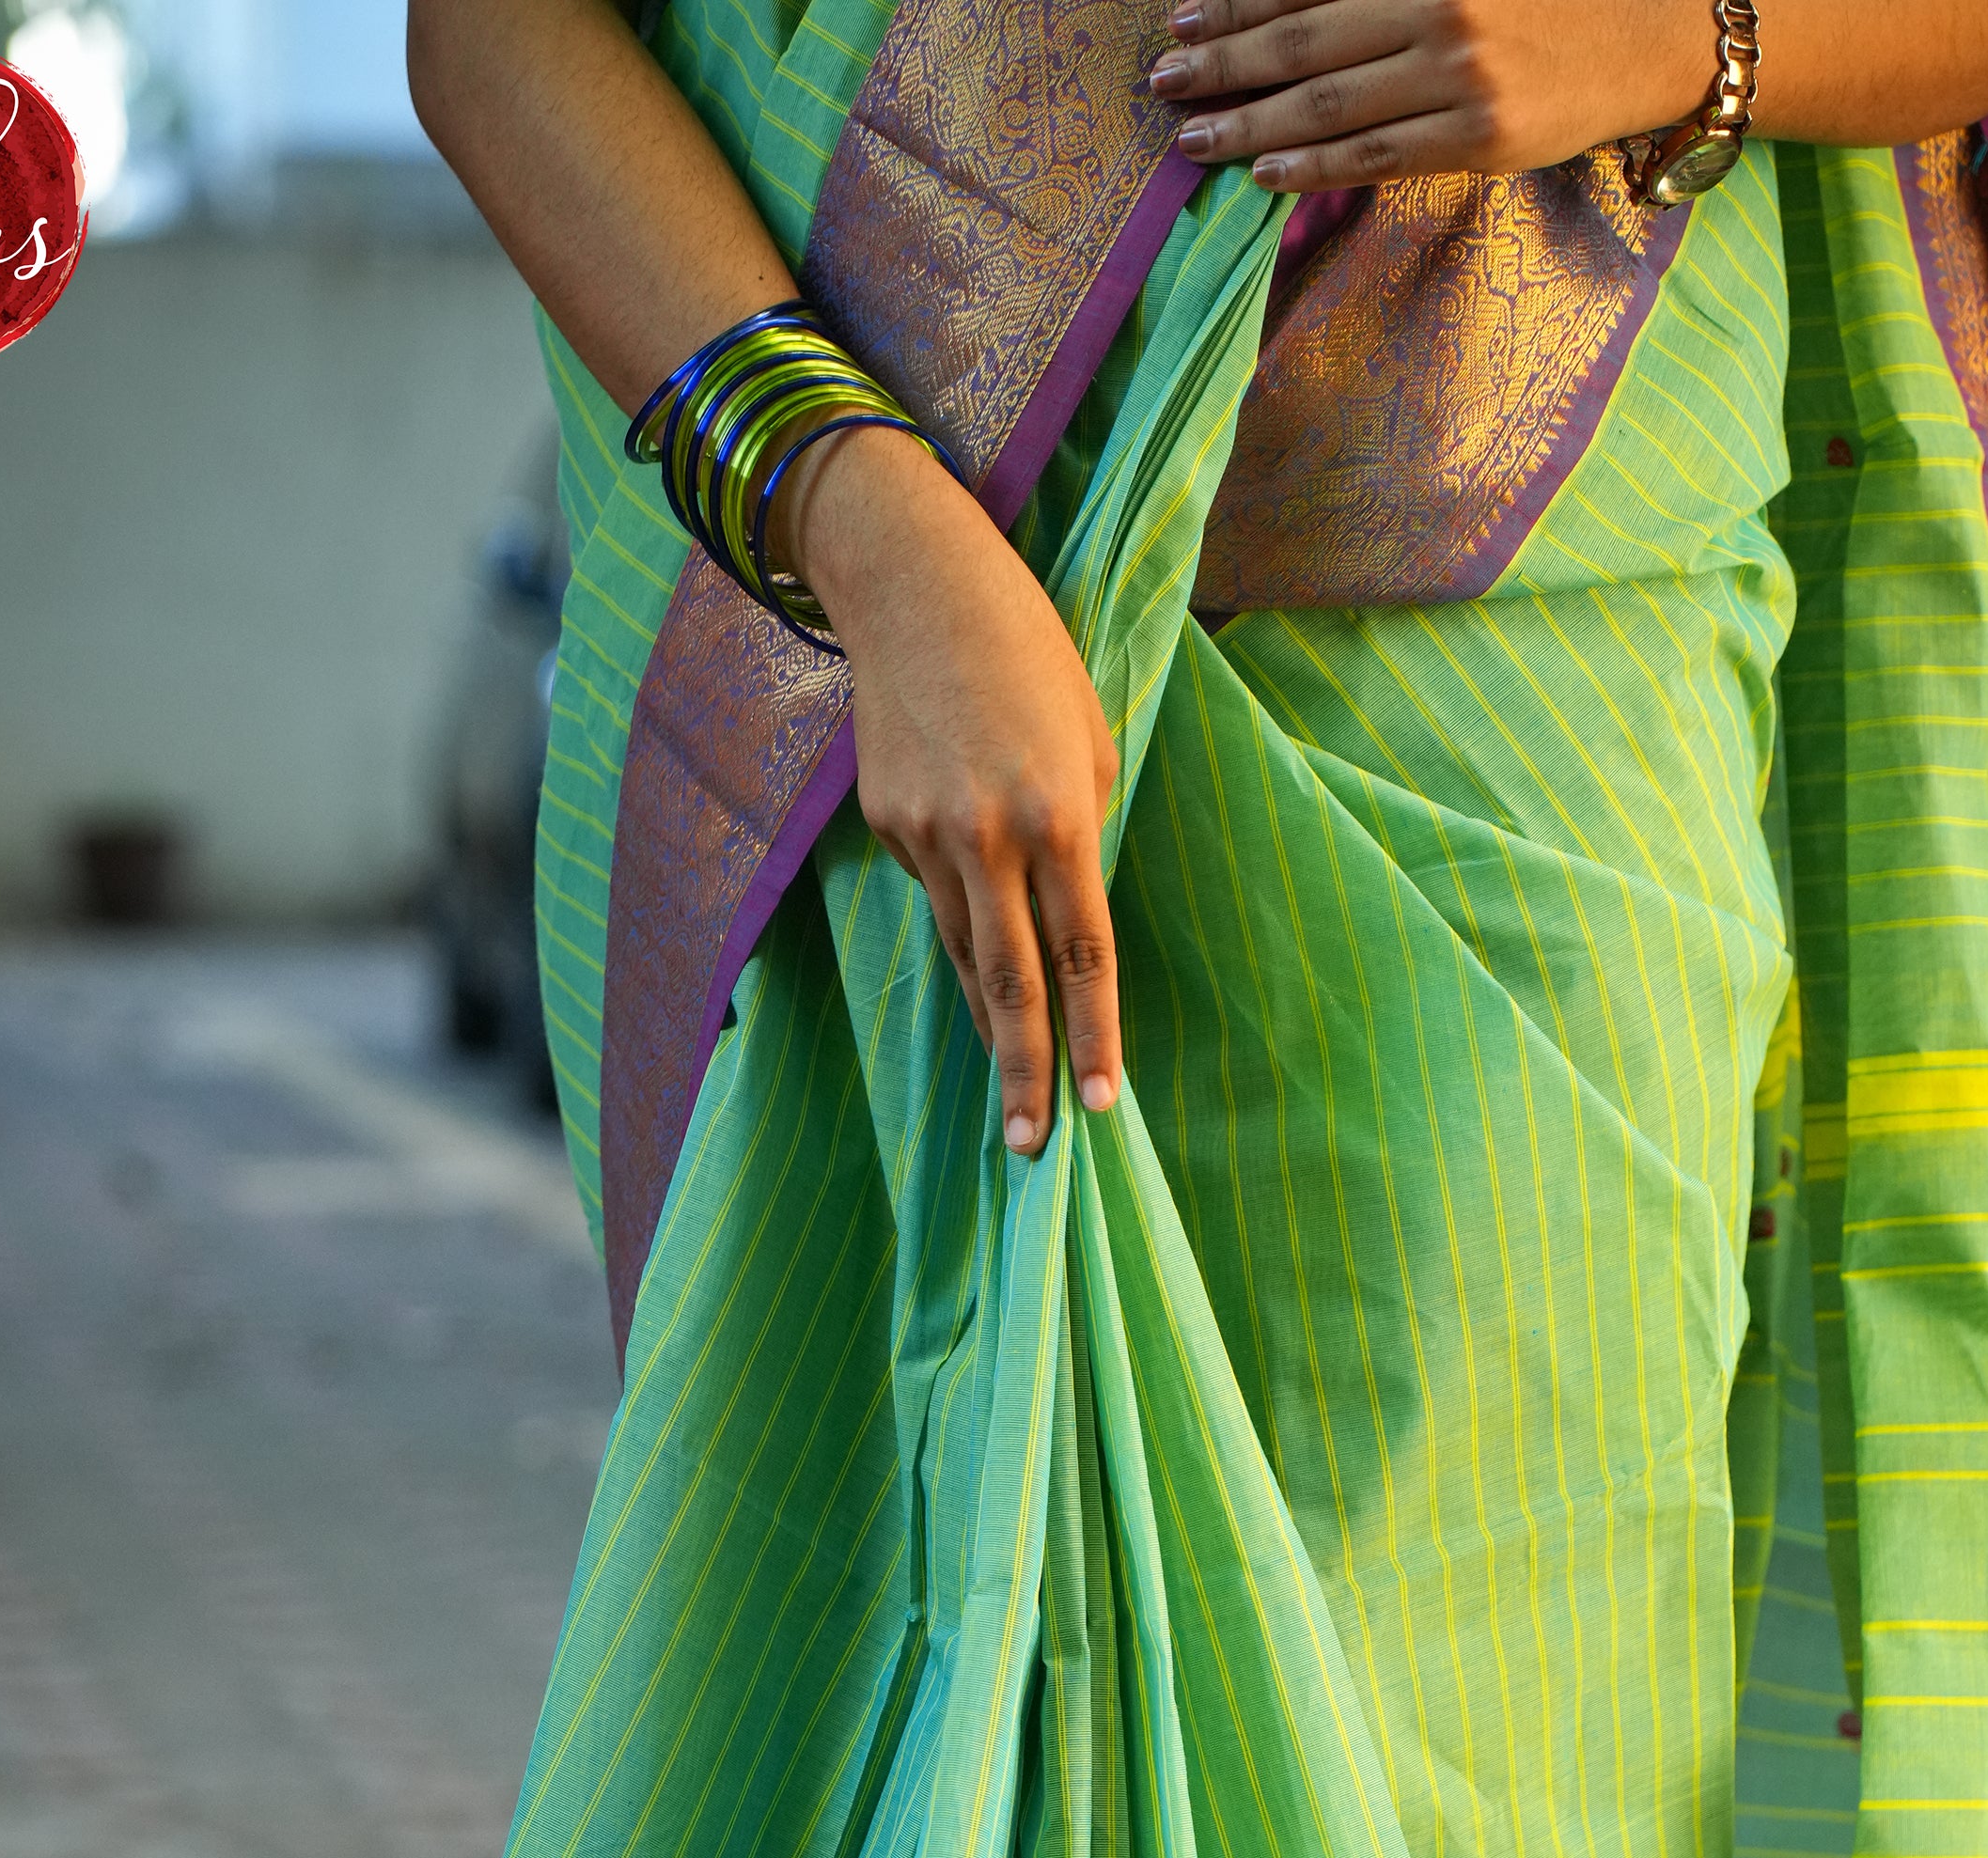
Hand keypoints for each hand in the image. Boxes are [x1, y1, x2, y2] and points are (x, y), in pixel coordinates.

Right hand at [779, 425, 1119, 1157]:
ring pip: (964, 955)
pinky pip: (936, 897)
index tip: (1100, 1104)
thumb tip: (1072, 917)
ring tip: (1011, 1097)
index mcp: (1055, 814)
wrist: (911, 582)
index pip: (1083, 954)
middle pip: (1010, 983)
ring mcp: (925, 835)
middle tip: (1030, 1146)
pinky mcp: (887, 825)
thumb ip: (1084, 833)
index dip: (1093, 1036)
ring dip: (992, 1029)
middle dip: (1024, 1072)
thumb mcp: (1087, 737)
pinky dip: (962, 929)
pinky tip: (977, 944)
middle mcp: (985, 836)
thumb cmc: (1027, 651)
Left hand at [1148, 0, 1700, 188]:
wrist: (1658, 32)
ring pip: (1327, 105)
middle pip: (1302, 41)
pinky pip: (1376, 156)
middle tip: (1164, 81)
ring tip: (1193, 138)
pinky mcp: (1479, 137)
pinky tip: (1262, 172)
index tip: (1184, 14)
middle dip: (1222, 62)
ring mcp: (1459, 75)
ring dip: (1247, 123)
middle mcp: (1438, 5)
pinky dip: (1312, 165)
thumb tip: (1301, 0)